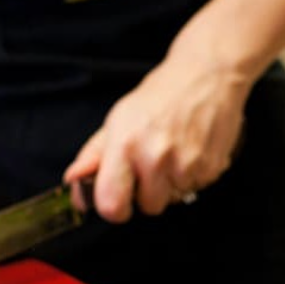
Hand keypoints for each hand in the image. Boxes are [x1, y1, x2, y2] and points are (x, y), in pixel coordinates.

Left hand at [63, 53, 251, 221]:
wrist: (207, 76)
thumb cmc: (160, 97)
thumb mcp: (119, 119)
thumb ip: (94, 155)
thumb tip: (73, 180)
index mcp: (126, 144)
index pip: (111, 205)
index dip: (114, 208)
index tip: (119, 199)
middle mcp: (155, 156)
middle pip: (148, 208)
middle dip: (148, 193)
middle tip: (151, 164)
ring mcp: (186, 164)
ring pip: (173, 201)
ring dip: (171, 185)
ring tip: (173, 154)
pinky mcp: (211, 168)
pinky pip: (194, 190)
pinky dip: (191, 177)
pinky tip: (190, 152)